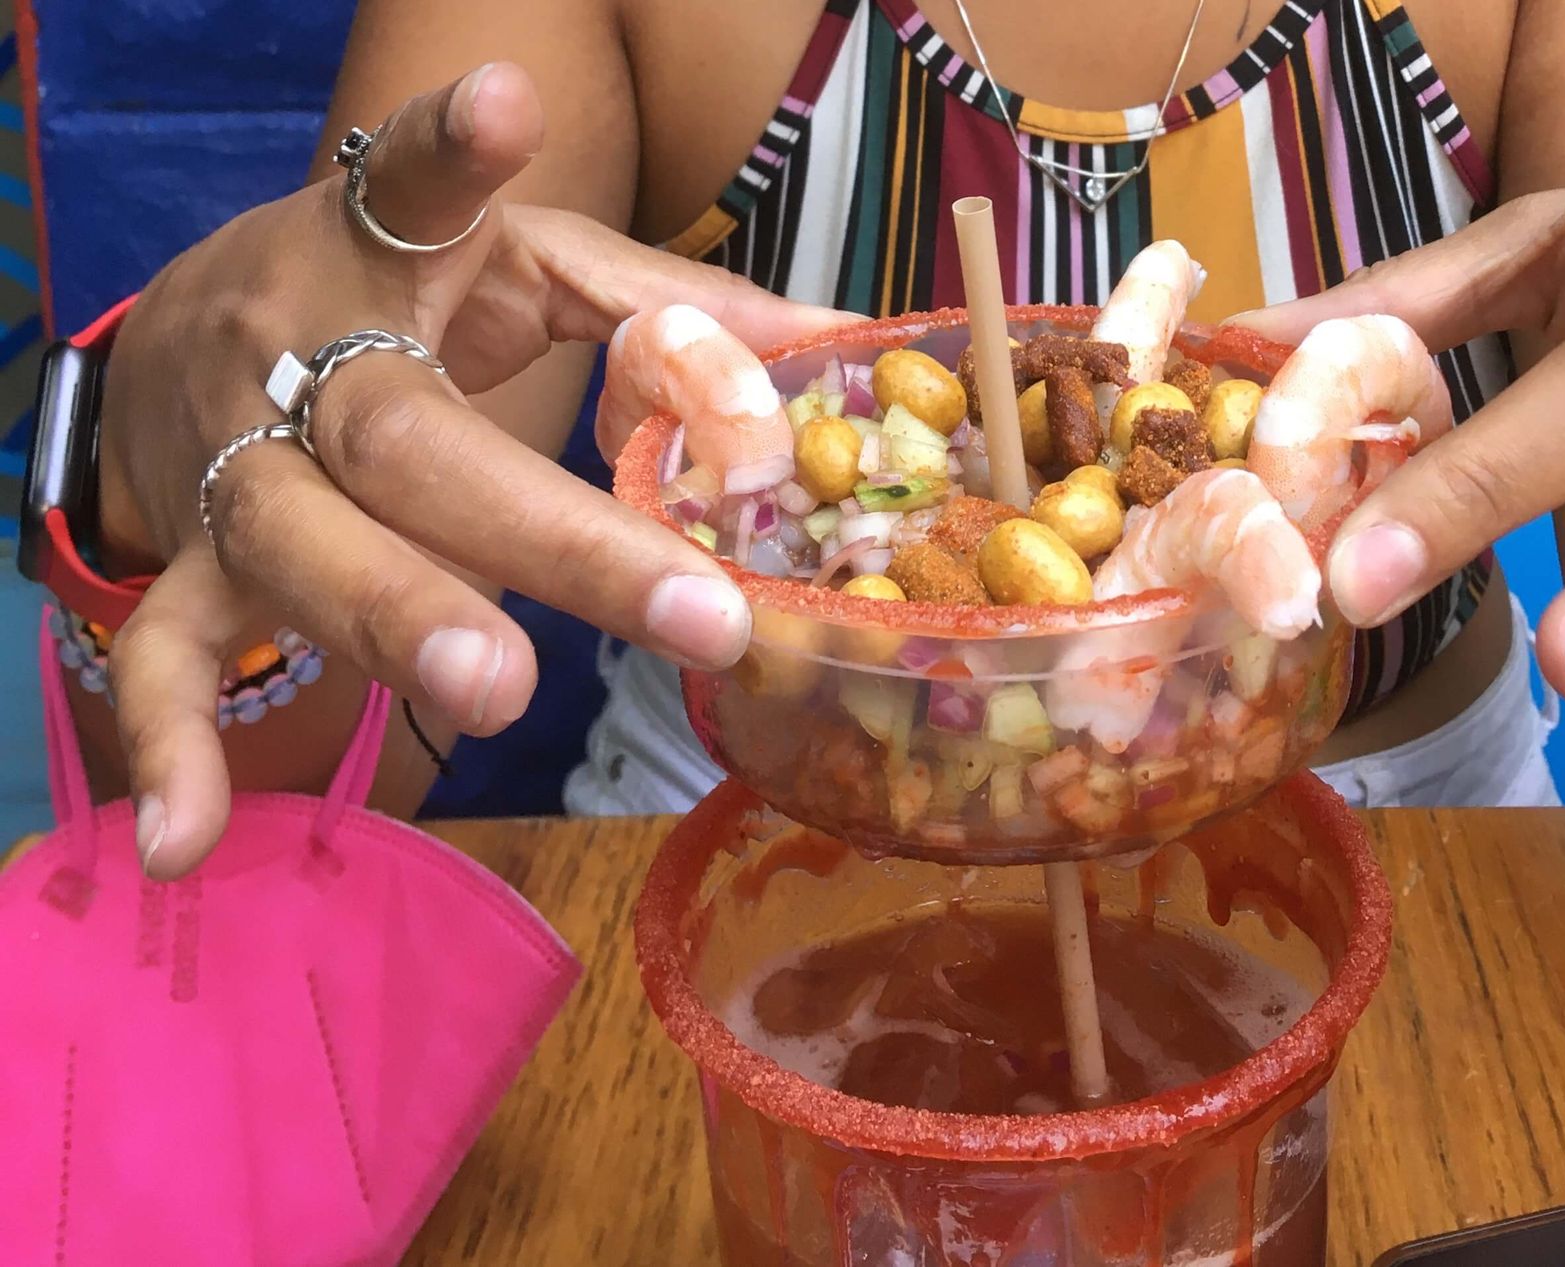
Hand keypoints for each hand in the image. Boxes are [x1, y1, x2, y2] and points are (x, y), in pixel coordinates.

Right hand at [100, 64, 848, 876]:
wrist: (184, 330)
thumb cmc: (391, 295)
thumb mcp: (513, 266)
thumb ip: (663, 309)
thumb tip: (843, 349)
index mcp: (375, 255)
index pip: (408, 191)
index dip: (452, 155)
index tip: (510, 112)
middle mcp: (294, 357)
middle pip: (406, 440)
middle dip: (542, 530)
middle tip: (685, 609)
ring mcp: (231, 468)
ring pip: (295, 544)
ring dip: (392, 621)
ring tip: (493, 693)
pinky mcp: (188, 561)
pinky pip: (170, 655)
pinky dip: (177, 746)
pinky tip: (191, 843)